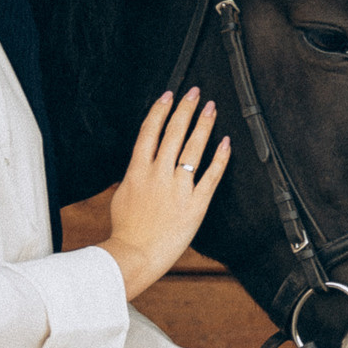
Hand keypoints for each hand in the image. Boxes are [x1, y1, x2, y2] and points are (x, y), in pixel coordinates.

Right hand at [99, 89, 230, 299]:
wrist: (135, 254)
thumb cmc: (127, 229)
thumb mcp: (122, 195)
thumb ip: (134, 176)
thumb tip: (139, 163)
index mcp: (137, 171)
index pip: (149, 132)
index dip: (160, 110)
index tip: (169, 95)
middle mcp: (158, 174)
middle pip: (173, 133)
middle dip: (185, 109)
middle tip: (195, 92)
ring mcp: (178, 188)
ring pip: (192, 148)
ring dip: (203, 125)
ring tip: (211, 108)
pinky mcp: (195, 203)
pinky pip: (211, 175)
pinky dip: (220, 157)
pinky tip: (226, 142)